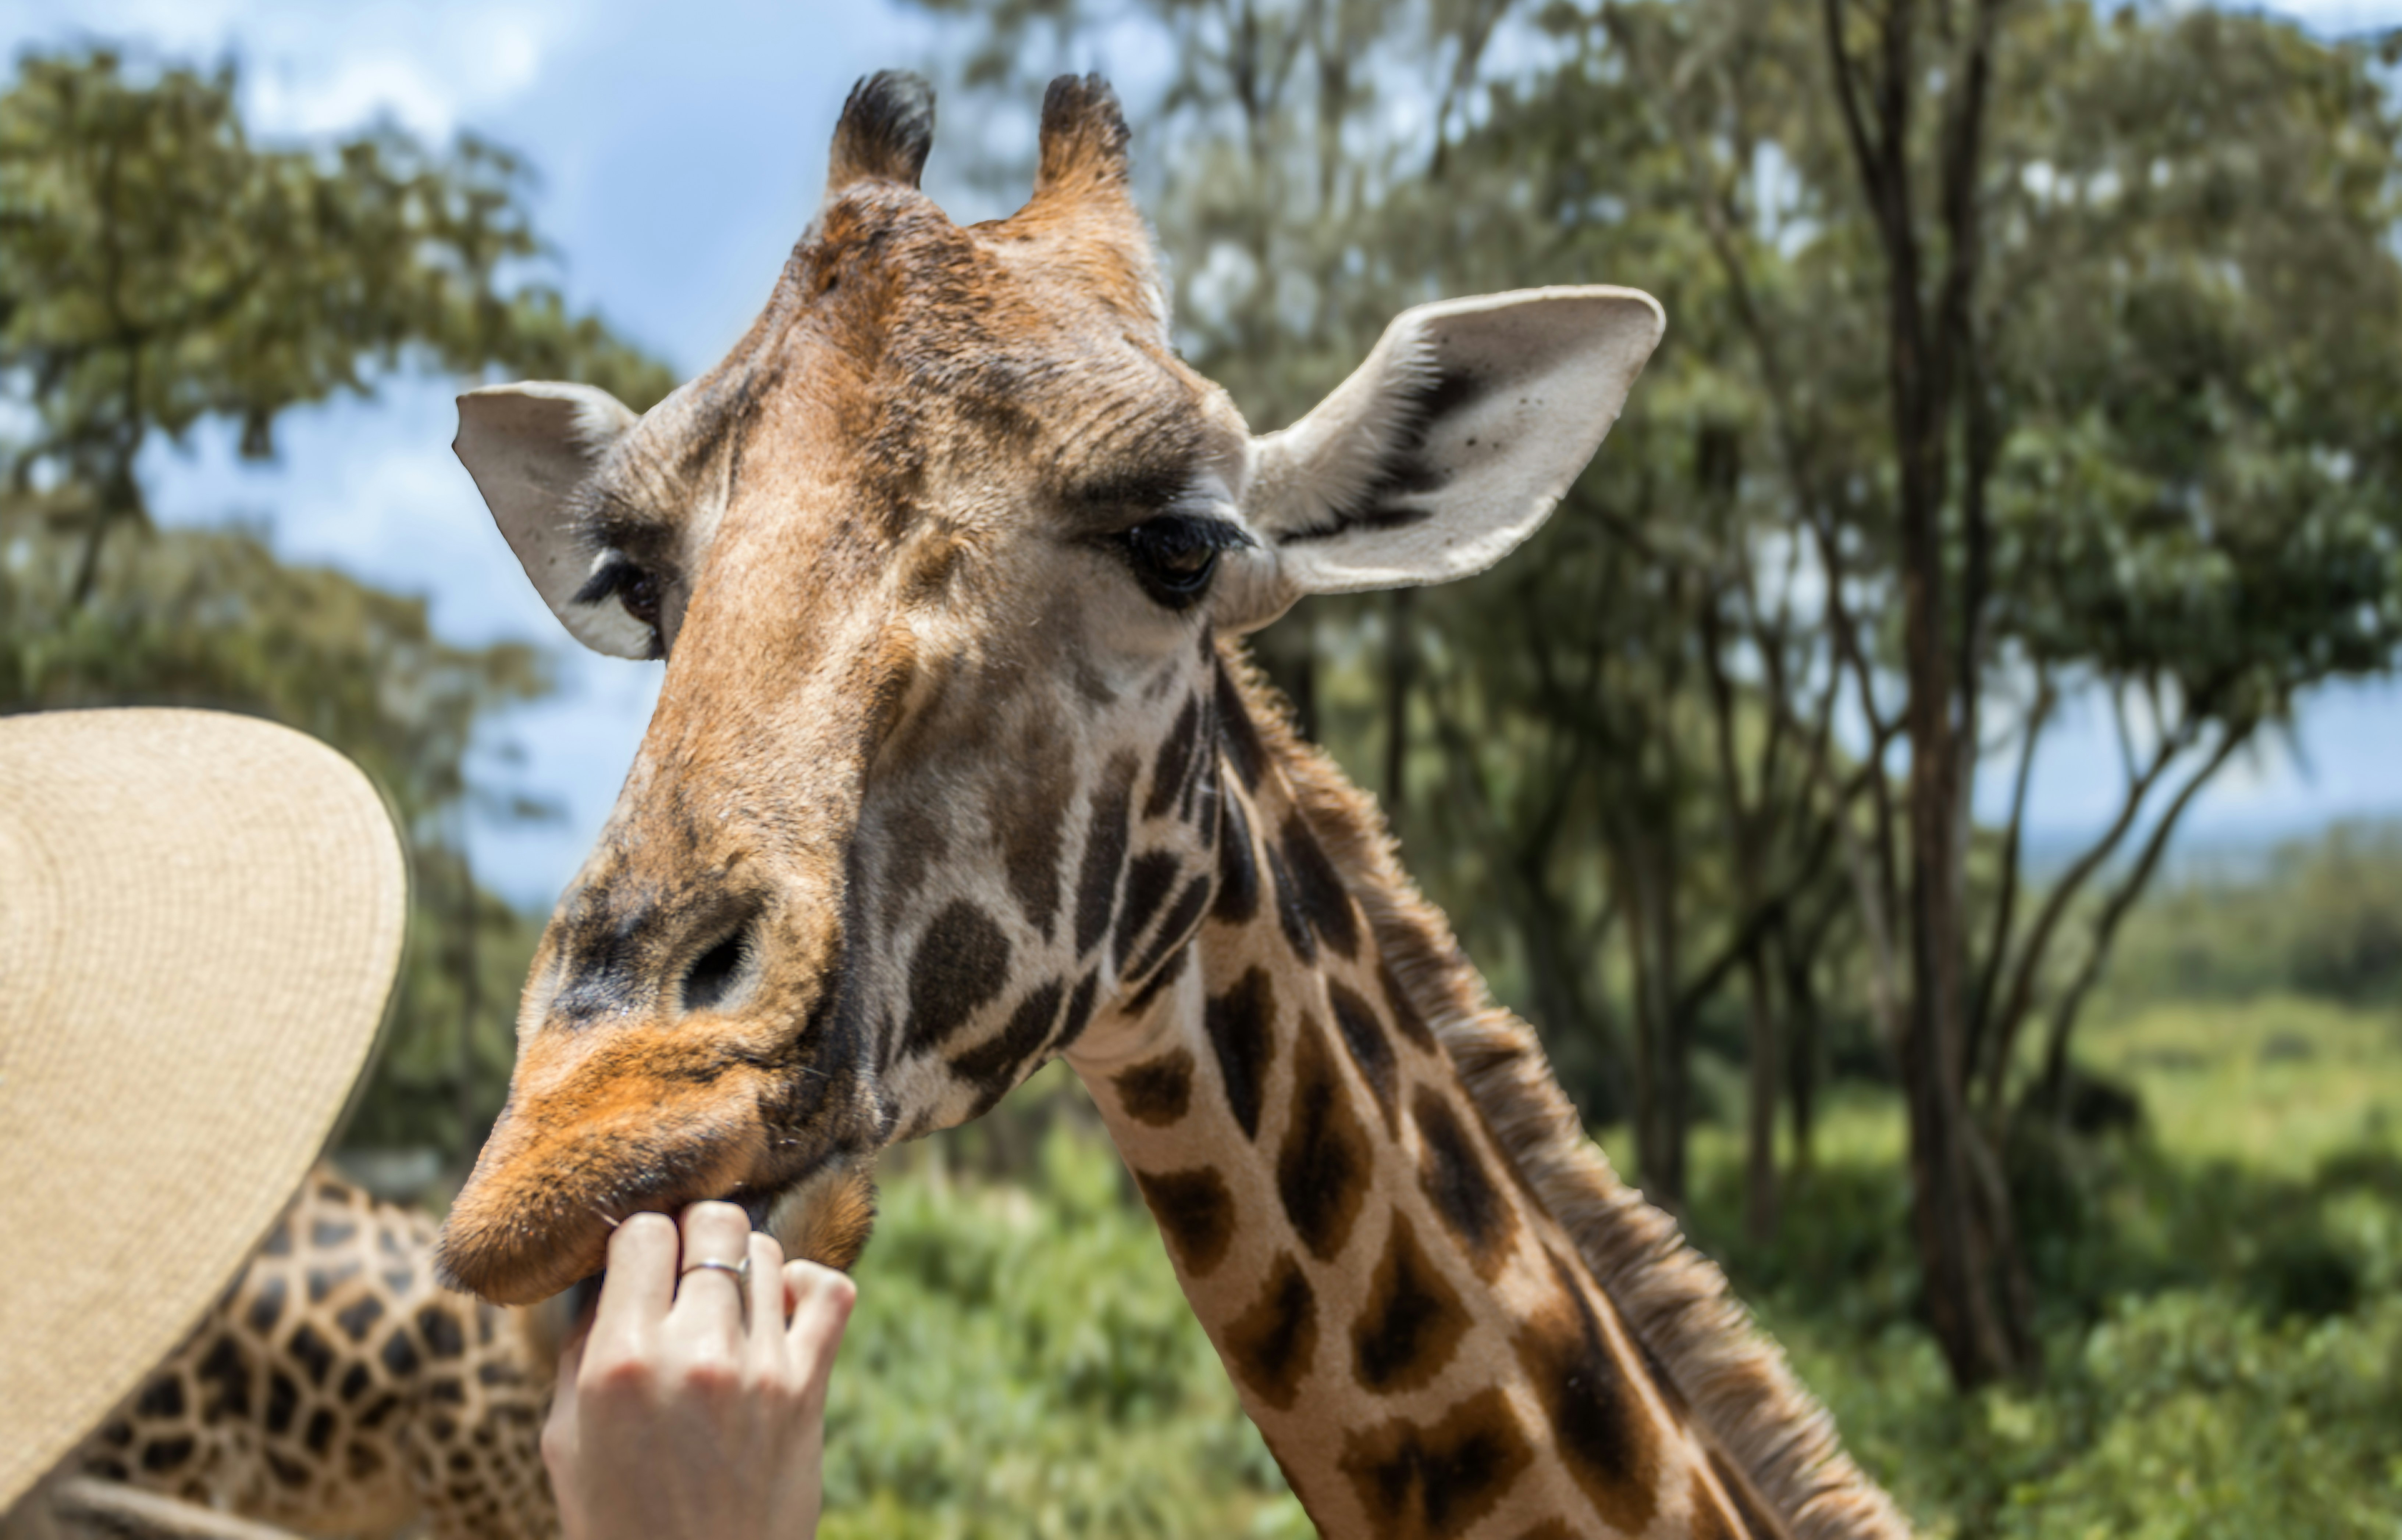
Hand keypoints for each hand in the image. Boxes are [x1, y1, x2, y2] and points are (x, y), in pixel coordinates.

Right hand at [542, 1202, 856, 1539]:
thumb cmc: (617, 1515)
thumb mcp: (566, 1435)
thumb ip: (585, 1345)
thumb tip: (611, 1271)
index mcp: (621, 1360)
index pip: (642, 1232)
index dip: (639, 1239)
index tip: (640, 1263)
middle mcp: (694, 1352)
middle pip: (711, 1222)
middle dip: (693, 1233)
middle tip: (683, 1269)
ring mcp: (760, 1368)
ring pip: (765, 1251)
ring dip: (741, 1265)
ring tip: (723, 1304)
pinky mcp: (808, 1390)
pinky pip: (830, 1292)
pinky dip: (806, 1286)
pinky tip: (779, 1310)